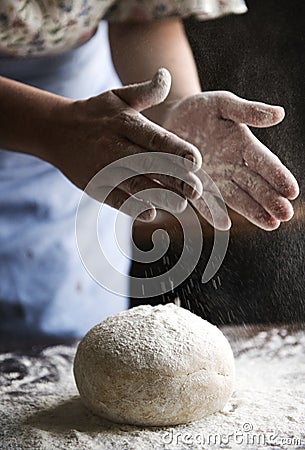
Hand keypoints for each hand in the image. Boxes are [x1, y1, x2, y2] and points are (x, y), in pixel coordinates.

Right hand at [51, 69, 202, 220]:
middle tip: (196, 190)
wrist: (55, 131)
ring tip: (180, 204)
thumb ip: (146, 92)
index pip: (154, 138)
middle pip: (149, 164)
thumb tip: (166, 76)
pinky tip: (150, 213)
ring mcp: (104, 168)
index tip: (196, 160)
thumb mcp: (117, 97)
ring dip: (158, 195)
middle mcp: (115, 147)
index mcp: (125, 123)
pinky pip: (115, 198)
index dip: (176, 149)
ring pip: (134, 184)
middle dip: (174, 178)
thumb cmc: (95, 114)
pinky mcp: (96, 185)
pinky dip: (132, 207)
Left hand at [163, 91, 298, 229]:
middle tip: (286, 215)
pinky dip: (213, 212)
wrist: (169, 119)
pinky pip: (205, 201)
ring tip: (270, 224)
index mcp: (244, 146)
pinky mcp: (194, 187)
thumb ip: (248, 112)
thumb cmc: (200, 110)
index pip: (265, 163)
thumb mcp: (224, 104)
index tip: (292, 191)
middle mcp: (232, 167)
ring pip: (236, 198)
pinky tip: (224, 224)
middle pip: (255, 185)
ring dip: (253, 212)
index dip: (279, 176)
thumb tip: (280, 114)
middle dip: (271, 200)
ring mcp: (214, 179)